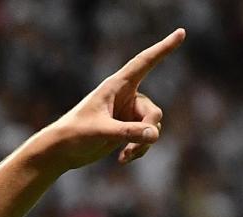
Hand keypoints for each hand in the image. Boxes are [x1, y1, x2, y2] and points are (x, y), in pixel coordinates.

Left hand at [33, 28, 183, 172]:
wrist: (60, 152)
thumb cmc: (74, 135)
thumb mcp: (101, 132)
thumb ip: (127, 132)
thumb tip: (154, 135)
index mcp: (116, 86)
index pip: (144, 63)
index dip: (164, 48)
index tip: (181, 32)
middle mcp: (126, 96)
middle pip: (153, 111)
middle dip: (147, 130)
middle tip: (134, 146)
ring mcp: (128, 113)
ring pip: (152, 127)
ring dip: (142, 144)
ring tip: (124, 156)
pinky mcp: (127, 129)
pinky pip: (145, 138)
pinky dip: (139, 149)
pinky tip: (122, 159)